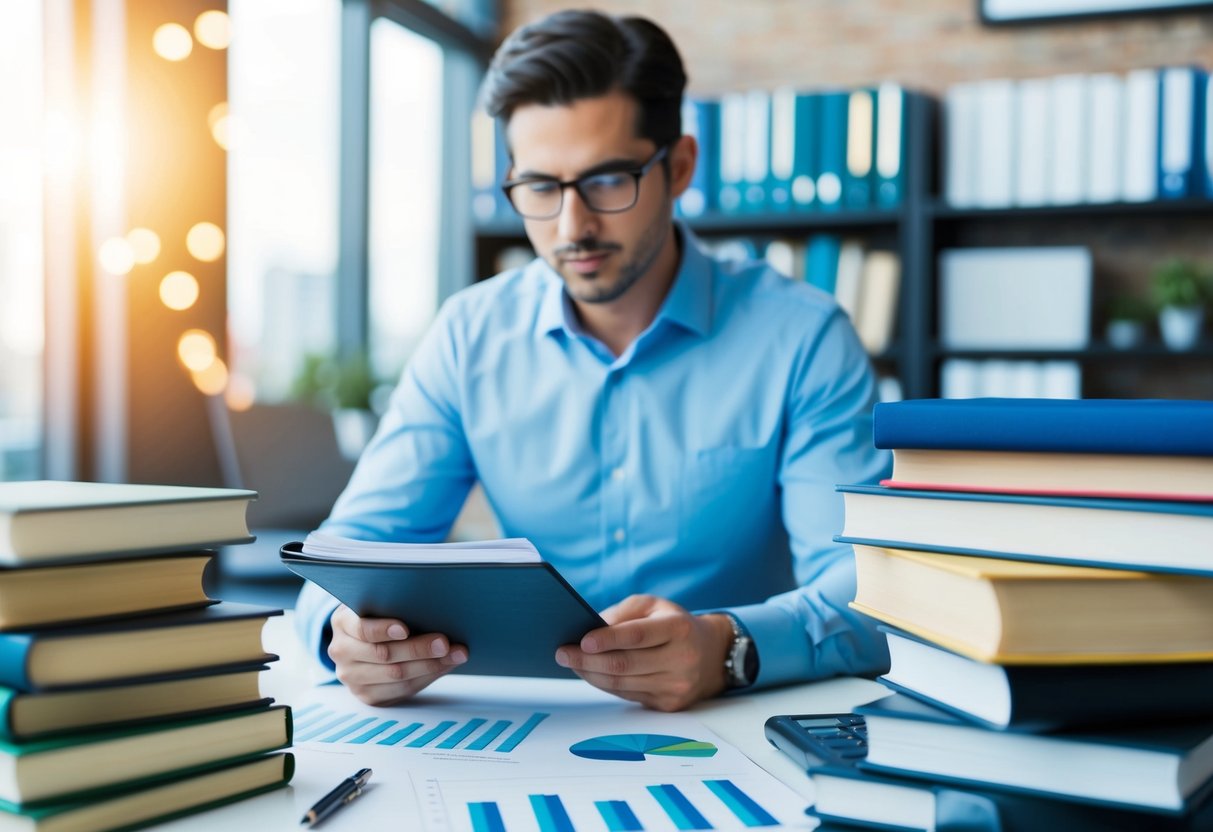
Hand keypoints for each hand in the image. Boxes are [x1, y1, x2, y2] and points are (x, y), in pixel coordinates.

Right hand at [327, 605, 467, 705]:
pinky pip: (401, 690)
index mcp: (342, 622)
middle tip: (445, 642)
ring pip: (396, 675)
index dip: (383, 630)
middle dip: (418, 649)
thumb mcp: (378, 604)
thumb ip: (396, 605)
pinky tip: (445, 666)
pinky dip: (427, 677)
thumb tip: (438, 609)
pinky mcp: (366, 695)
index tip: (405, 629)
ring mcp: (351, 677)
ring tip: (455, 655)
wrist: (361, 640)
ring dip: (430, 665)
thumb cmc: (378, 614)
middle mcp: (342, 651)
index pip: (362, 628)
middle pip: (383, 654)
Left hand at [554, 595, 733, 711]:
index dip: (608, 639)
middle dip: (587, 660)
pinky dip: (604, 684)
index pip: (638, 636)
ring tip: (570, 662)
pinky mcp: (669, 705)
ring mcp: (676, 686)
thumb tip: (590, 629)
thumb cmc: (674, 624)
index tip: (581, 640)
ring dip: (590, 674)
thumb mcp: (654, 605)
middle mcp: (682, 660)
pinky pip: (627, 695)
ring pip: (621, 684)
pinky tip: (591, 673)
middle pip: (624, 664)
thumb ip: (623, 613)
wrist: (711, 655)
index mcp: (679, 629)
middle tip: (562, 653)